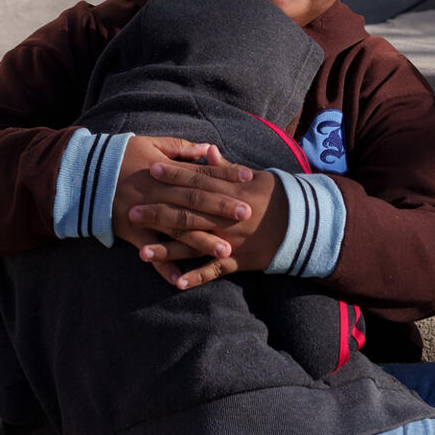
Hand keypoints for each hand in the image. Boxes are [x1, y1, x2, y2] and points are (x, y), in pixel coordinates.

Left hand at [128, 145, 289, 288]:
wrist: (302, 224)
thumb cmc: (276, 196)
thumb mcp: (254, 177)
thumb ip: (226, 169)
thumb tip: (206, 152)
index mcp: (231, 192)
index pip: (198, 180)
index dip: (175, 174)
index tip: (152, 169)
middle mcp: (226, 216)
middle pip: (187, 213)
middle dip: (159, 213)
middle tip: (132, 212)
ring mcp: (230, 240)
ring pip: (194, 245)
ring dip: (168, 250)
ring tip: (142, 252)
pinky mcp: (236, 260)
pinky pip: (213, 271)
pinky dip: (196, 278)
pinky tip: (175, 283)